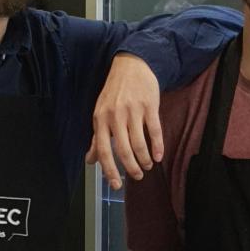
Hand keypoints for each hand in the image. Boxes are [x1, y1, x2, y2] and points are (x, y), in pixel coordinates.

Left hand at [85, 53, 163, 189]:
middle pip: (123, 150)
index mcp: (101, 119)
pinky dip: (158, 146)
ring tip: (147, 166)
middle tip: (137, 177)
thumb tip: (90, 161)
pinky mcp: (149, 105)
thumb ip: (97, 138)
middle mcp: (115, 116)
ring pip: (139, 143)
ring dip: (144, 159)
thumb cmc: (115, 93)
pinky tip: (159, 156)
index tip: (116, 185)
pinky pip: (155, 130)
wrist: (131, 66)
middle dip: (131, 168)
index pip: (104, 151)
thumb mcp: (101, 113)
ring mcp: (133, 110)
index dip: (109, 171)